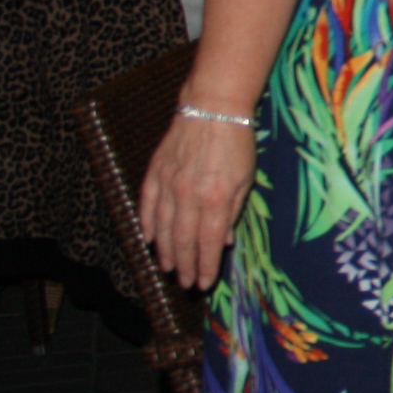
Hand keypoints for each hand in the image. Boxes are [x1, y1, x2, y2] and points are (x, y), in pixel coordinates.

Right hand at [141, 113, 255, 289]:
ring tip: (167, 267)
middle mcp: (189, 195)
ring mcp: (168, 184)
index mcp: (216, 199)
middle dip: (184, 265)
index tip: (202, 283)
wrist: (212, 109)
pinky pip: (147, 205)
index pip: (207, 242)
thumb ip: (232, 212)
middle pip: (183, 240)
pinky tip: (147, 239)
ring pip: (163, 227)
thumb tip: (222, 242)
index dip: (204, 266)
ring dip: (165, 251)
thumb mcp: (245, 180)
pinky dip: (147, 224)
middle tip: (183, 282)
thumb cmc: (237, 144)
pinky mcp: (155, 172)